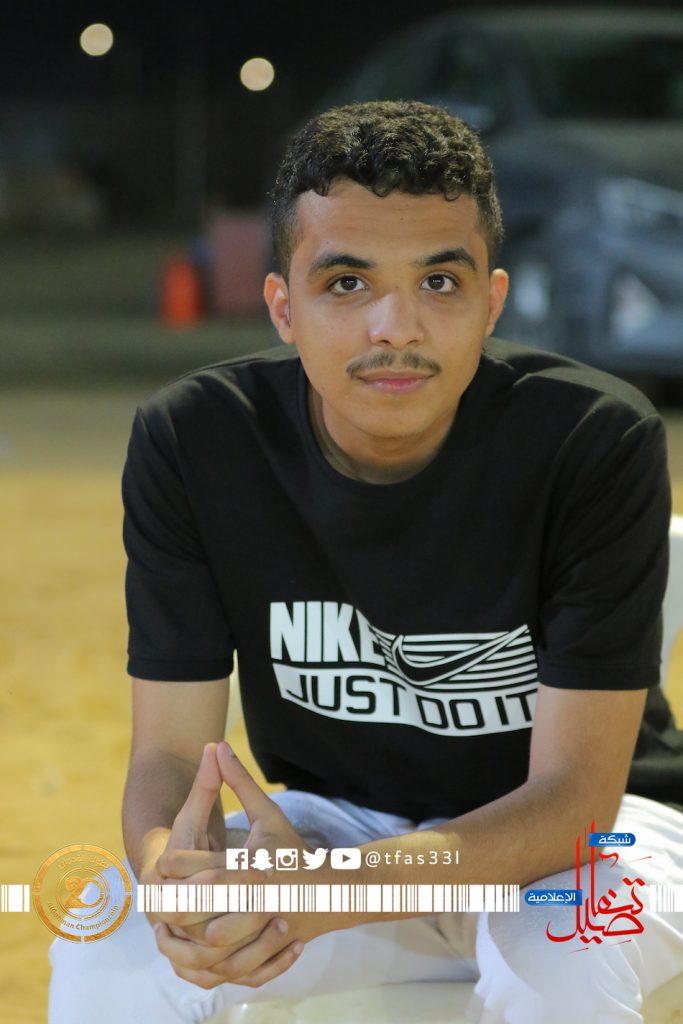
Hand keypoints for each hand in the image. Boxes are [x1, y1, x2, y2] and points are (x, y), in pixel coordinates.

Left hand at [155, 741, 330, 987]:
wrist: (336, 889)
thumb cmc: (293, 849)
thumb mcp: (268, 813)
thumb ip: (239, 781)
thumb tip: (217, 744)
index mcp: (258, 864)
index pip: (213, 868)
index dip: (184, 867)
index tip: (163, 864)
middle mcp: (262, 897)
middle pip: (211, 908)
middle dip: (181, 907)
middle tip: (157, 902)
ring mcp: (268, 927)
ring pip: (222, 943)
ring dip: (193, 941)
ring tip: (169, 933)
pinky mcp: (270, 949)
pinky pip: (238, 964)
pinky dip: (215, 963)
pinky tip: (195, 955)